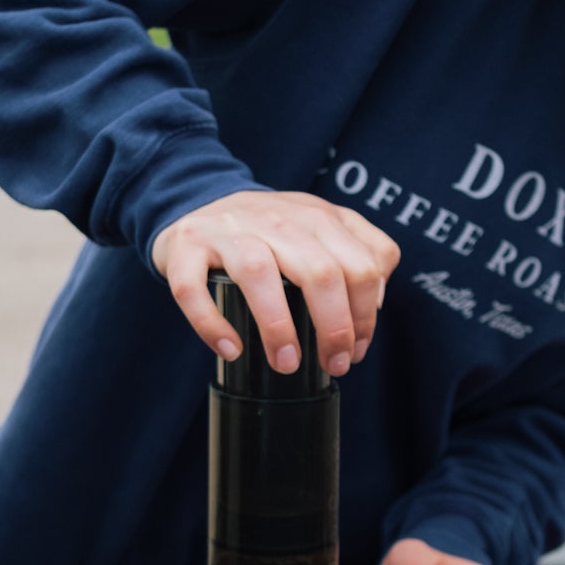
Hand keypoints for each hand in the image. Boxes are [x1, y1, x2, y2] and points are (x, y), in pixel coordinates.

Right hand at [152, 189, 399, 375]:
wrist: (198, 200)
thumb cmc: (269, 230)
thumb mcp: (320, 227)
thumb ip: (361, 250)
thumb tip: (378, 300)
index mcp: (317, 217)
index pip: (361, 266)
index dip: (366, 315)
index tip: (357, 349)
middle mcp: (276, 218)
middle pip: (320, 272)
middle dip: (335, 328)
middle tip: (333, 365)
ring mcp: (228, 229)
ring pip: (259, 273)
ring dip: (278, 327)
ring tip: (287, 363)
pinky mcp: (186, 245)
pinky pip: (194, 288)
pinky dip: (211, 323)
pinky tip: (230, 348)